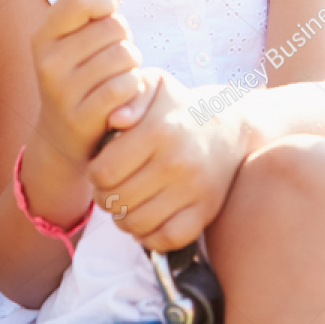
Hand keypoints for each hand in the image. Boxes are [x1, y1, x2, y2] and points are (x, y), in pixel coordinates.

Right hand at [29, 0, 146, 170]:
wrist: (63, 138)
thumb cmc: (81, 77)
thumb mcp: (82, 39)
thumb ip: (100, 3)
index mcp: (44, 36)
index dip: (105, 2)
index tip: (109, 14)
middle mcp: (48, 62)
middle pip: (113, 26)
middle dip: (125, 39)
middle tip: (115, 57)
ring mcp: (62, 91)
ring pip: (124, 55)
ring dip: (133, 65)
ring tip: (121, 75)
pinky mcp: (81, 117)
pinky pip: (125, 86)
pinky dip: (134, 88)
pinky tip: (126, 94)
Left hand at [87, 70, 244, 252]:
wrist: (230, 126)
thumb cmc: (179, 106)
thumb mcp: (155, 84)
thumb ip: (129, 93)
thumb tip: (115, 119)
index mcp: (158, 132)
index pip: (104, 172)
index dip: (94, 174)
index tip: (101, 168)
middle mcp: (176, 163)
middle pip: (116, 201)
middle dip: (105, 197)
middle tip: (110, 189)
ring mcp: (193, 190)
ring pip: (137, 224)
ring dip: (122, 219)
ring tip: (125, 204)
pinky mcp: (206, 211)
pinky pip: (167, 239)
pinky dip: (150, 237)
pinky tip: (146, 220)